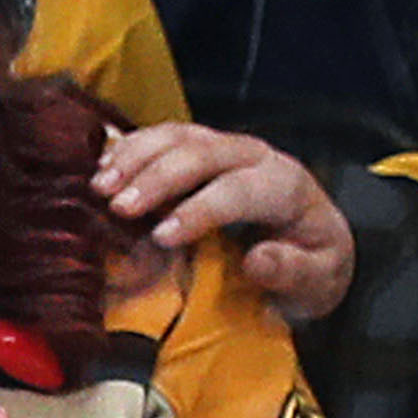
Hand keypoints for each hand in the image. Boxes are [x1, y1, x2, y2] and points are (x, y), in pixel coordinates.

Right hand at [93, 122, 352, 323]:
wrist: (310, 242)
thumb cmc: (310, 264)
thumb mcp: (318, 281)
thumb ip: (294, 272)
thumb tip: (257, 260)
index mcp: (286, 187)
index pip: (240, 190)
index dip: (199, 210)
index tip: (162, 236)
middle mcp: (255, 157)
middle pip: (202, 153)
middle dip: (156, 178)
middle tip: (117, 207)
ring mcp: (225, 147)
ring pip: (178, 136)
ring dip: (134, 157)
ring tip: (98, 187)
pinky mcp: (200, 149)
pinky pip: (162, 136)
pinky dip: (129, 149)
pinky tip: (101, 169)